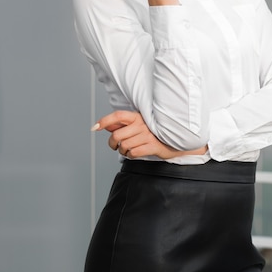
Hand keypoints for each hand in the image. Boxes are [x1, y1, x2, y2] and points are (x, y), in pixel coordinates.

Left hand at [92, 110, 207, 159]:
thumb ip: (123, 124)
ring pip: (124, 146)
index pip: (118, 116)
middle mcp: (142, 124)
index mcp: (137, 116)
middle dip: (112, 143)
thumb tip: (107, 126)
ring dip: (122, 151)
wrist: (175, 139)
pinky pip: (134, 153)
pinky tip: (134, 153)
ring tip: (127, 150)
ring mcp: (148, 135)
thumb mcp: (139, 124)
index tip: (95, 127)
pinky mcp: (153, 146)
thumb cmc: (154, 132)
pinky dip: (130, 156)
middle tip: (115, 146)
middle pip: (117, 135)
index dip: (105, 120)